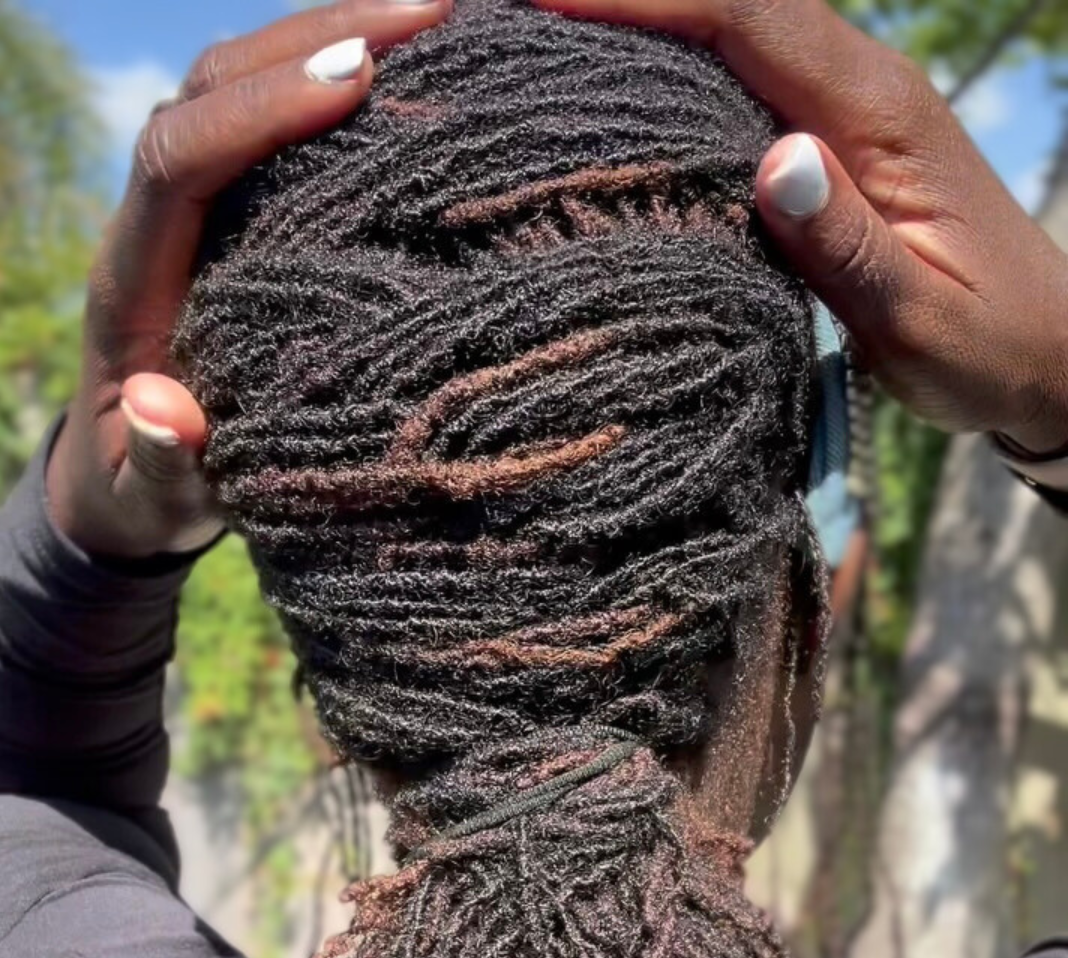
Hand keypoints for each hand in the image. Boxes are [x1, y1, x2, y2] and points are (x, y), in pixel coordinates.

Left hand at [48, 0, 451, 558]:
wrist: (119, 478)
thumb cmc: (142, 492)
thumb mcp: (149, 501)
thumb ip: (160, 468)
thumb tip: (165, 409)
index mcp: (133, 281)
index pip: (177, 157)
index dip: (258, 110)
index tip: (359, 80)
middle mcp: (157, 224)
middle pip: (212, 85)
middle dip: (313, 38)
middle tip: (432, 11)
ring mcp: (197, 214)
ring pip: (243, 84)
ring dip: (332, 37)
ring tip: (438, 16)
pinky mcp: (236, 221)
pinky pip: (276, 126)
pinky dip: (336, 84)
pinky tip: (410, 74)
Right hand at [534, 0, 1067, 455]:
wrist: (1050, 349)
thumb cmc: (986, 343)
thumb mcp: (918, 316)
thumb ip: (846, 243)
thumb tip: (772, 159)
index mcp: (881, 116)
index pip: (751, 18)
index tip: (543, 3)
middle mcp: (863, 89)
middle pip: (731, 4)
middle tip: (517, 20)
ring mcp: (848, 109)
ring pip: (733, 32)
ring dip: (643, 26)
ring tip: (546, 48)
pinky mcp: (834, 140)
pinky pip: (742, 79)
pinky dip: (673, 70)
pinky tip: (618, 93)